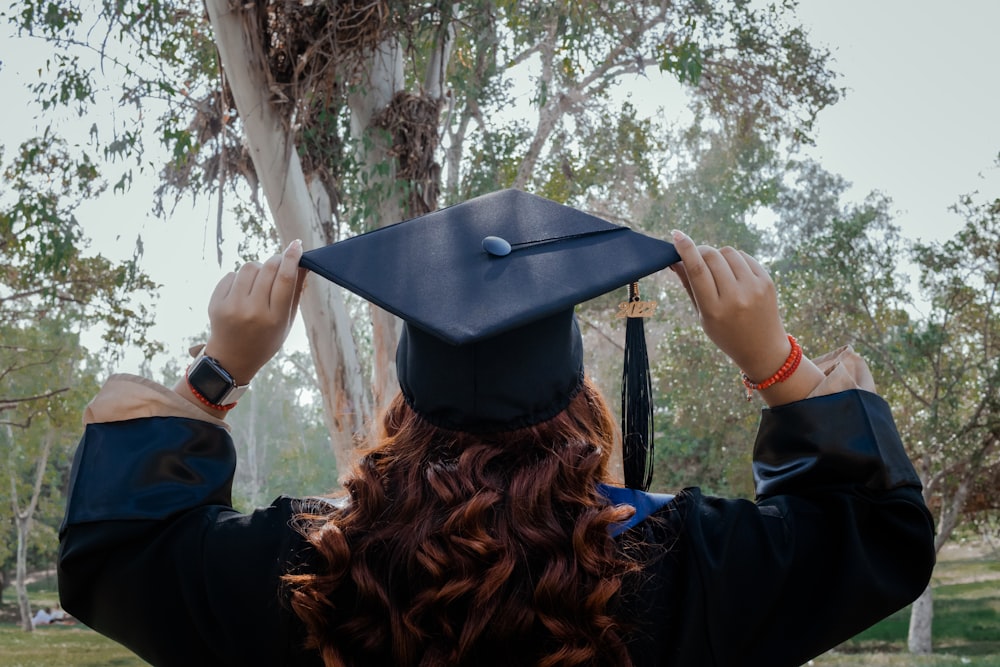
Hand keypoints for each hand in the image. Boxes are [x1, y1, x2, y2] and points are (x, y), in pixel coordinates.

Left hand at [201, 239, 307, 384]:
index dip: (292, 258)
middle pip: (268, 269)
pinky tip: (242, 292)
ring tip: (259, 281)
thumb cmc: (266, 339)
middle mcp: (253, 312)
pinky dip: (240, 278)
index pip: (285, 279)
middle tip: (279, 262)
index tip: (296, 245)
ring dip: (257, 268)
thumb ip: (295, 293)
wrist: (232, 359)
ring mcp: (232, 307)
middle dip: (276, 260)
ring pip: (248, 268)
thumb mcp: (286, 321)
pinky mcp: (216, 303)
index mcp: (275, 318)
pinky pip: (231, 275)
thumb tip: (302, 264)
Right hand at [670, 230, 823, 405]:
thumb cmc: (726, 333)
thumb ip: (689, 286)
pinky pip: (744, 257)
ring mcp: (754, 288)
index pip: (697, 270)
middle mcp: (735, 297)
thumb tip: (675, 259)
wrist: (763, 348)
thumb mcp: (702, 315)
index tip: (677, 235)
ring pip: (728, 252)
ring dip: (718, 255)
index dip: (685, 249)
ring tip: (717, 270)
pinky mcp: (767, 282)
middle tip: (696, 255)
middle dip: (700, 251)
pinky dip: (734, 259)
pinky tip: (733, 273)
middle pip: (712, 257)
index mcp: (714, 310)